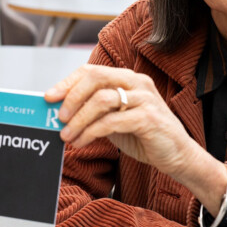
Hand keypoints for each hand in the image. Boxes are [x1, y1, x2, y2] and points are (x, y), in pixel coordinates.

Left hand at [46, 65, 200, 178]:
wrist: (177, 156)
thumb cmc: (144, 135)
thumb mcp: (114, 119)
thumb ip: (94, 111)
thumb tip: (61, 111)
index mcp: (127, 78)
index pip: (91, 71)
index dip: (67, 82)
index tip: (49, 96)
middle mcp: (136, 83)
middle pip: (95, 78)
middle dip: (71, 97)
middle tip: (58, 117)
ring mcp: (144, 98)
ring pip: (101, 100)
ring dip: (79, 119)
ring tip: (67, 135)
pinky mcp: (148, 118)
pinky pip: (111, 121)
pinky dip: (91, 132)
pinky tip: (81, 142)